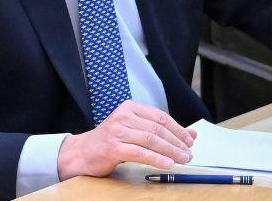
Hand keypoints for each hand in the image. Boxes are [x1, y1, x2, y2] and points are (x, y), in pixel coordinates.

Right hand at [57, 100, 197, 180]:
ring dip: (171, 151)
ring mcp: (117, 131)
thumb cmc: (110, 142)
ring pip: (151, 140)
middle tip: (189, 152)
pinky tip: (168, 164)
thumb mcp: (133, 131)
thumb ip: (158, 131)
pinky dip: (157, 159)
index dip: (178, 129)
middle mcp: (123, 116)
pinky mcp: (113, 147)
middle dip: (177, 142)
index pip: (160, 117)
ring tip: (183, 159)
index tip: (190, 140)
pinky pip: (141, 153)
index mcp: (130, 108)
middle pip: (157, 129)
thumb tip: (190, 135)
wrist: (81, 153)